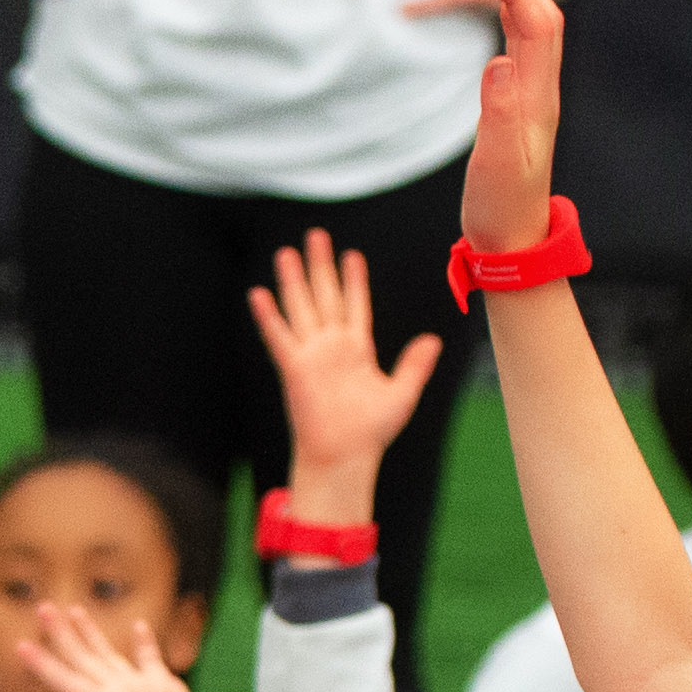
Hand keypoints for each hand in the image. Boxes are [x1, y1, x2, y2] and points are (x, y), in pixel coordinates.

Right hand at [243, 230, 441, 501]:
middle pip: (325, 296)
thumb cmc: (371, 432)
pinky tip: (258, 294)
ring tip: (286, 252)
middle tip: (315, 235)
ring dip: (293, 280)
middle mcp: (332, 347)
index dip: (354, 280)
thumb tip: (433, 340)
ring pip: (301, 307)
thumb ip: (415, 365)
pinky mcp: (295, 368)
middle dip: (320, 265)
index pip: (355, 305)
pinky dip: (269, 316)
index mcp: (357, 350)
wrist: (345, 457)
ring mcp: (311, 355)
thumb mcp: (402, 393)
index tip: (351, 255)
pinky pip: (279, 337)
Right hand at [456, 0, 568, 253]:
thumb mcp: (496, 162)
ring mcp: (532, 98)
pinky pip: (521, 51)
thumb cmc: (501, 206)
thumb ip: (498, 111)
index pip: (535, 26)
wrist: (514, 240)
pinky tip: (500, 13)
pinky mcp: (519, 107)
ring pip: (535, 32)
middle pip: (542, 19)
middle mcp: (540, 91)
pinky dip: (512, 21)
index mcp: (537, 97)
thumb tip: (497, 60)